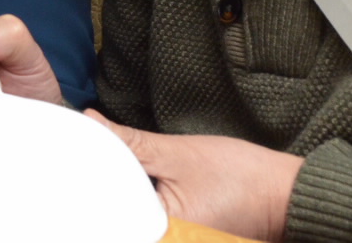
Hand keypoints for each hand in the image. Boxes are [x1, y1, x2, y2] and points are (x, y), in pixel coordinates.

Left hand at [86, 111, 302, 241]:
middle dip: (98, 191)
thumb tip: (90, 122)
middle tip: (70, 162)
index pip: (108, 216)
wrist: (289, 194)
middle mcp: (167, 241)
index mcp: (163, 234)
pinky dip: (134, 201)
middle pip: (117, 218)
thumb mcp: (178, 154)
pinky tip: (124, 181)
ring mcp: (175, 239)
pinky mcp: (181, 234)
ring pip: (131, 219)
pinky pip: (147, 219)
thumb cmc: (243, 177)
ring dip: (116, 195)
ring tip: (93, 167)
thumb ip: (129, 142)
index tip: (62, 164)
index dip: (82, 189)